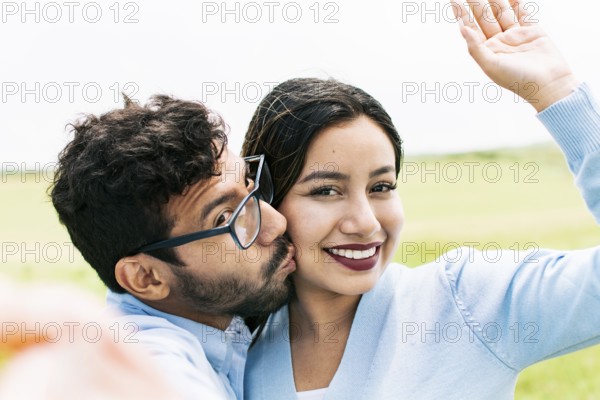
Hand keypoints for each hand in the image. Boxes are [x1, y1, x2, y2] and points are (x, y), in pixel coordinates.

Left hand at [451, 0, 578, 111]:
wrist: (549, 83)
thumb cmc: (518, 79)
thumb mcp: (491, 65)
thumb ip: (475, 47)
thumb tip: (462, 29)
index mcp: (487, 50)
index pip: (471, 27)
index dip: (461, 13)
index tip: (453, 0)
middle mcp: (499, 41)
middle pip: (484, 16)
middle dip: (476, 2)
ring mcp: (515, 35)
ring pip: (502, 11)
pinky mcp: (532, 31)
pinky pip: (522, 12)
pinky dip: (516, 2)